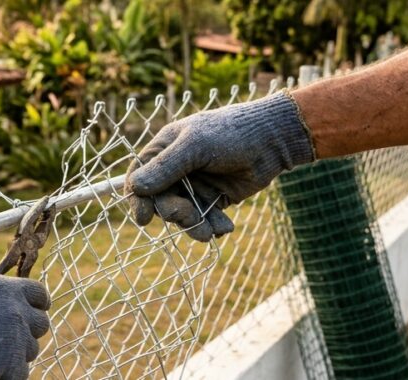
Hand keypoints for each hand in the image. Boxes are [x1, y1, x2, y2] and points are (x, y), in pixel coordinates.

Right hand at [0, 272, 50, 379]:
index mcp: (7, 290)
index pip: (39, 293)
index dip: (36, 302)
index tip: (32, 308)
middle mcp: (18, 313)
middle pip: (41, 323)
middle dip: (28, 328)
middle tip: (9, 334)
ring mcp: (18, 341)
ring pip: (31, 348)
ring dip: (17, 351)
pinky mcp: (13, 367)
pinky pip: (21, 371)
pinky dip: (9, 372)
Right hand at [126, 92, 314, 241]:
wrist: (273, 140)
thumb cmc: (231, 133)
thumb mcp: (195, 146)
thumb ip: (166, 167)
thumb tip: (134, 187)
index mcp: (165, 148)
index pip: (140, 176)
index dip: (138, 198)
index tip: (143, 218)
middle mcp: (177, 168)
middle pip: (161, 200)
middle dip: (174, 213)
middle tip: (189, 217)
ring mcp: (195, 184)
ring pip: (183, 213)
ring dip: (194, 226)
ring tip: (210, 232)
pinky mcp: (214, 198)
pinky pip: (204, 218)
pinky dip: (211, 226)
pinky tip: (225, 228)